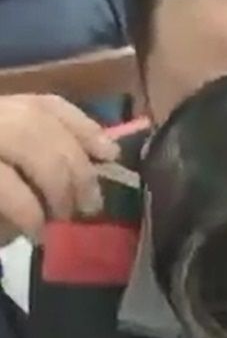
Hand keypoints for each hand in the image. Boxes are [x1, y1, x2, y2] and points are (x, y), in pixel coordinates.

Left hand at [0, 95, 118, 243]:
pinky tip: (106, 151)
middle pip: (31, 141)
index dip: (26, 208)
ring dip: (79, 160)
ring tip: (93, 195)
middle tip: (77, 216)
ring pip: (46, 119)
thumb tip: (28, 225)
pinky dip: (84, 127)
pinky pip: (53, 104)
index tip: (40, 237)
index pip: (0, 179)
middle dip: (61, 182)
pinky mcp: (9, 100)